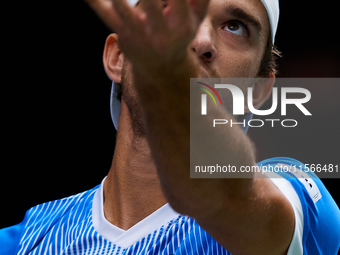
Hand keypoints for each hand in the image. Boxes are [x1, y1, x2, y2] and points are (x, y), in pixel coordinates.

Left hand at [85, 0, 209, 71]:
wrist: (162, 66)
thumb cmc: (180, 34)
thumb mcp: (197, 17)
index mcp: (181, 25)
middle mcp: (159, 33)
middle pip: (150, 1)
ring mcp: (138, 34)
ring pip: (122, 8)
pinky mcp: (122, 33)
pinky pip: (104, 13)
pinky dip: (93, 0)